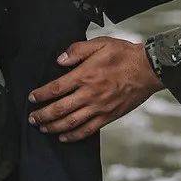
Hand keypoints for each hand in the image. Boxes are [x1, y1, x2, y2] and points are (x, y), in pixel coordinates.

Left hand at [28, 37, 160, 140]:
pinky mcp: (108, 116)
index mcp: (85, 75)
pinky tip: (64, 137)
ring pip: (71, 122)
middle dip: (42, 115)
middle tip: (32, 118)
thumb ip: (77, 50)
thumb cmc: (124, 55)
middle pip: (59, 109)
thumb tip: (59, 60)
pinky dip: (74, 136)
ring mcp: (99, 108)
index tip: (31, 97)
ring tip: (43, 128)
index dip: (41, 94)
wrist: (149, 70)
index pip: (56, 88)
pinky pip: (88, 130)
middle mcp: (90, 94)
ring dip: (54, 127)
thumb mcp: (100, 43)